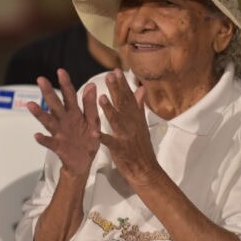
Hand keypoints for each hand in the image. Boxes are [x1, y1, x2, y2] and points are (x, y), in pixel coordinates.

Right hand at [27, 69, 100, 176]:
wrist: (84, 163)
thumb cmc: (88, 140)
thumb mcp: (93, 121)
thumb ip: (91, 105)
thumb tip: (91, 85)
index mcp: (75, 113)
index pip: (70, 96)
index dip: (66, 84)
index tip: (60, 71)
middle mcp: (65, 121)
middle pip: (55, 105)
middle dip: (49, 93)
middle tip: (41, 79)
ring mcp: (60, 133)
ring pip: (49, 121)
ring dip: (40, 113)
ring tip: (31, 105)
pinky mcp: (59, 146)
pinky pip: (50, 142)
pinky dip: (43, 140)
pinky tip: (37, 136)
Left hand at [98, 70, 162, 186]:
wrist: (145, 170)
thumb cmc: (141, 147)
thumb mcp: (142, 124)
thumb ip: (139, 106)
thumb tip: (141, 88)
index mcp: (135, 118)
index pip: (128, 97)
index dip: (122, 84)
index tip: (116, 70)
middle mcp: (131, 124)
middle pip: (123, 104)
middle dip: (116, 90)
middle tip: (109, 75)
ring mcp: (125, 136)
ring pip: (116, 120)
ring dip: (109, 109)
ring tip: (102, 98)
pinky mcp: (119, 149)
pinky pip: (109, 142)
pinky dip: (103, 137)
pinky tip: (95, 132)